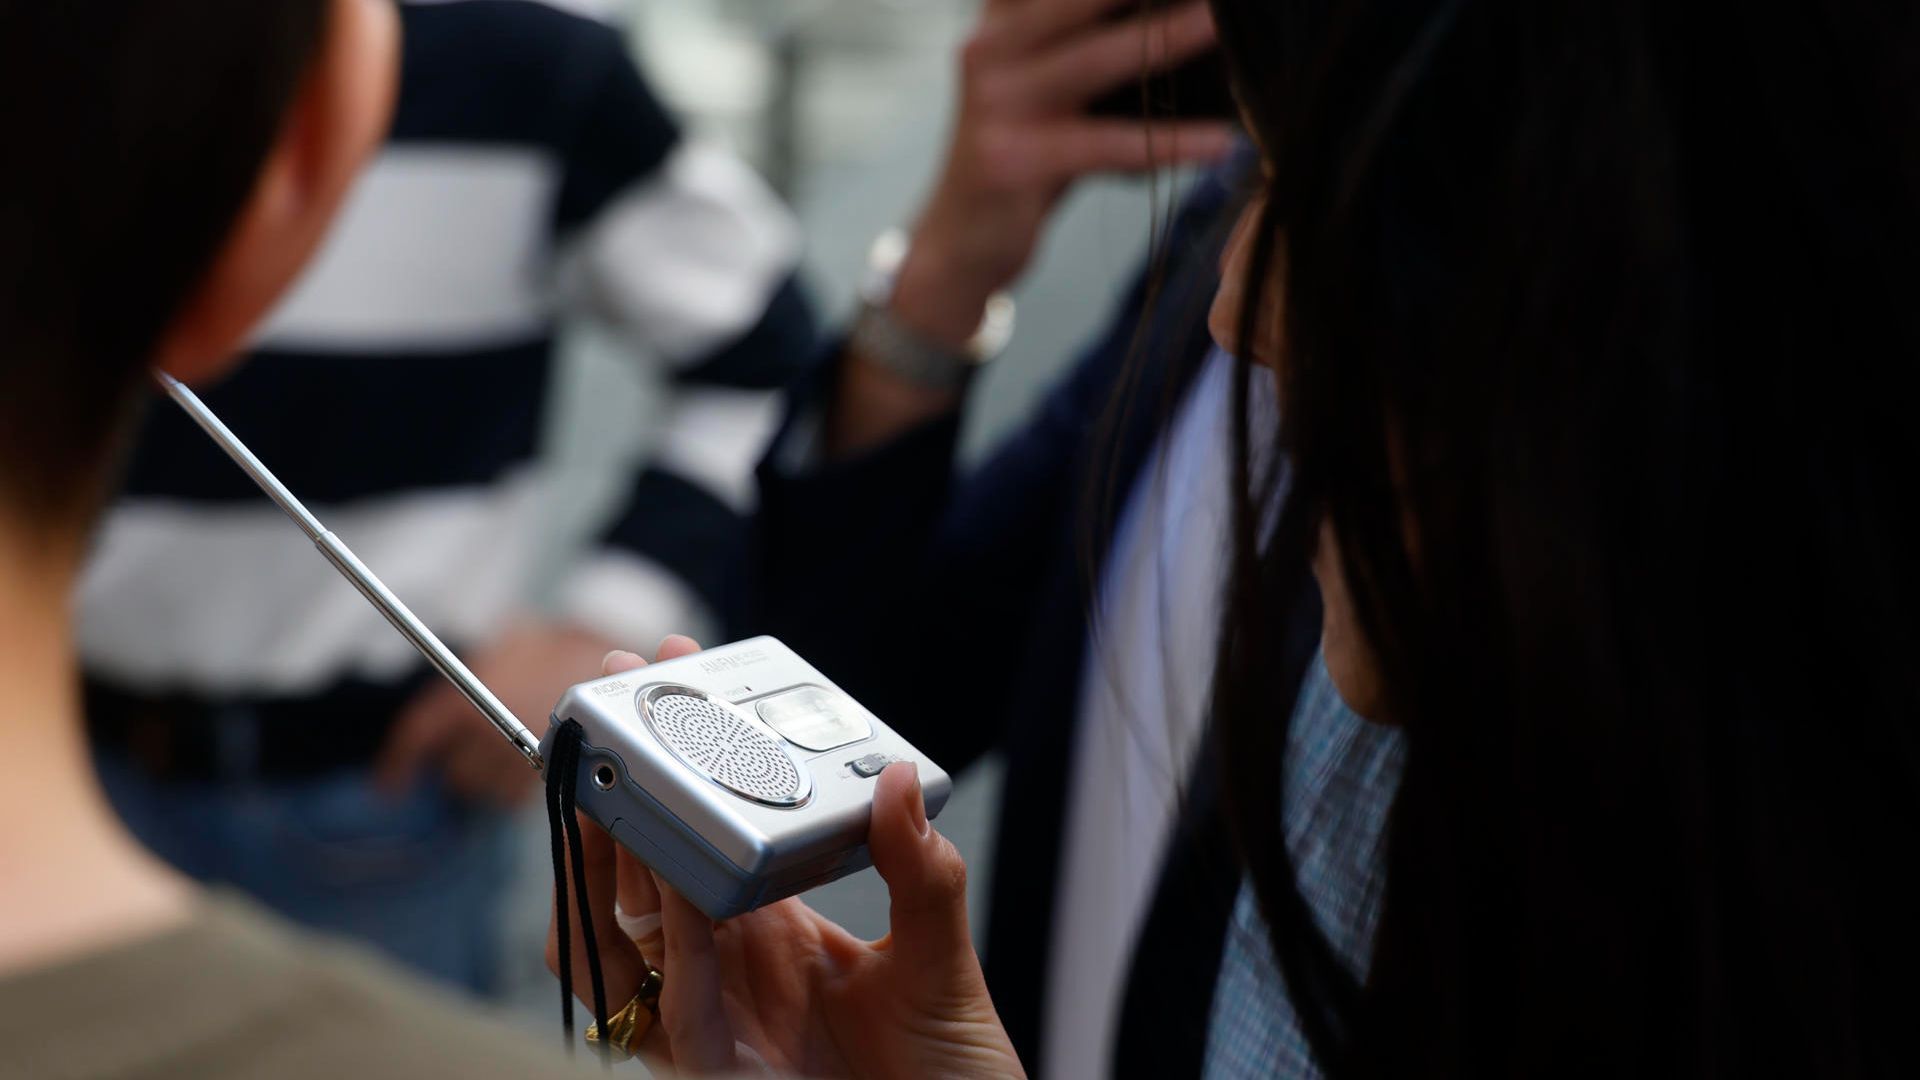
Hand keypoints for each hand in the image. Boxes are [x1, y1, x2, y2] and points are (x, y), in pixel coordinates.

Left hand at [375, 618, 618, 807]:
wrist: (608, 665)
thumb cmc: (558, 647)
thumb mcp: (508, 642)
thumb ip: (474, 671)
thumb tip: (454, 681)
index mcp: (466, 704)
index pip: (417, 736)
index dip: (397, 762)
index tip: (388, 783)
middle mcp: (485, 739)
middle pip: (453, 772)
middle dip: (458, 763)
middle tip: (471, 746)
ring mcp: (515, 766)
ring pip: (481, 790)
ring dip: (485, 777)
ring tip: (503, 753)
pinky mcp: (545, 784)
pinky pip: (512, 799)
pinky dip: (512, 787)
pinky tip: (523, 766)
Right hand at [548, 641, 1023, 1078]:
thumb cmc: (948, 1072)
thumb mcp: (940, 958)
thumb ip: (921, 872)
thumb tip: (900, 778)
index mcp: (767, 930)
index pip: (694, 838)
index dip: (675, 765)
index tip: (674, 682)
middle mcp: (725, 969)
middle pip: (632, 880)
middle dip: (613, 796)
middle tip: (617, 713)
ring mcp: (713, 1021)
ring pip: (617, 942)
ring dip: (611, 864)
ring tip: (626, 787)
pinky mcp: (717, 1072)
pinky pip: (675, 1008)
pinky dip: (673, 944)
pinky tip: (682, 887)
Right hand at [892, 0, 1235, 345]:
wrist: (962, 241)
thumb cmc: (1026, 152)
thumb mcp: (1046, 83)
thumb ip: (1088, 40)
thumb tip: (1192, 16)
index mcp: (998, 19)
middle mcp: (988, 48)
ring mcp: (995, 103)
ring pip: (1098, 60)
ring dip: (1168, 40)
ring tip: (1223, 26)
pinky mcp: (1013, 161)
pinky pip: (1108, 145)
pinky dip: (1170, 144)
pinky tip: (1220, 145)